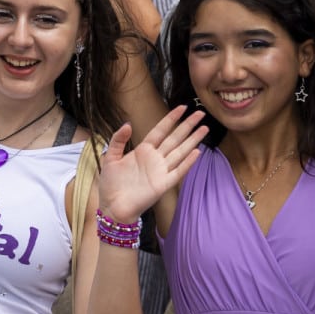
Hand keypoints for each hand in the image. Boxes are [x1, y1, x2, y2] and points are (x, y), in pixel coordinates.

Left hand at [96, 107, 208, 222]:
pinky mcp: (164, 184)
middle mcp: (155, 158)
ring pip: (180, 151)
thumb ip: (118, 140)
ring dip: (192, 140)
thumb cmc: (111, 184)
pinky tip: (197, 152)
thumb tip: (128, 124)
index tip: (182, 107)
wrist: (112, 206)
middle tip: (200, 113)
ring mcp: (161, 170)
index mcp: (143, 150)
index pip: (160, 130)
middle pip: (175, 138)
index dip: (171, 119)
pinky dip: (188, 162)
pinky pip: (179, 171)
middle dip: (187, 126)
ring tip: (204, 128)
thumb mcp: (110, 157)